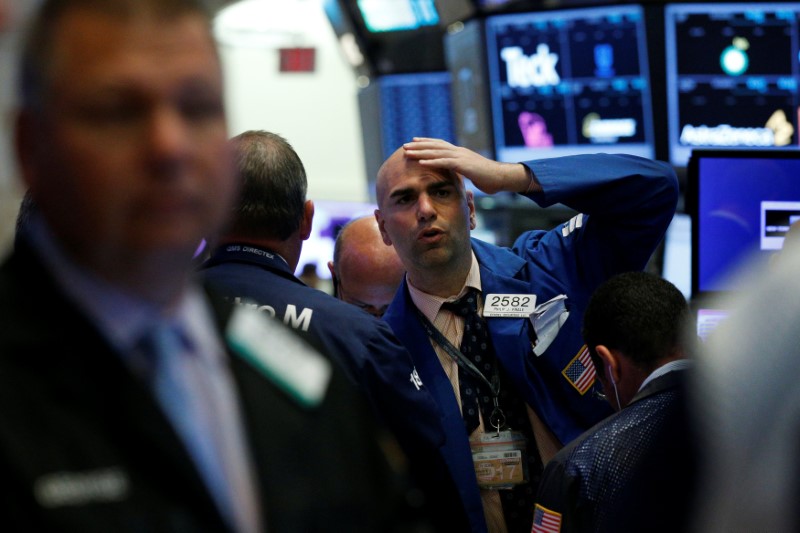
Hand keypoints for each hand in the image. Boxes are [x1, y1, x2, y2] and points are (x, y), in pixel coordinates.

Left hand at [403, 138, 531, 194]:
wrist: (502, 177)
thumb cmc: (489, 179)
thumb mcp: (472, 173)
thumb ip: (462, 172)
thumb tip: (456, 175)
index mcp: (460, 153)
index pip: (440, 145)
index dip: (426, 142)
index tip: (414, 142)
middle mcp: (459, 151)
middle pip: (435, 146)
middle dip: (418, 145)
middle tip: (404, 145)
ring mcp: (461, 156)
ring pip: (437, 152)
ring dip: (420, 152)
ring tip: (407, 152)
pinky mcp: (464, 164)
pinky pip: (444, 162)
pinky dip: (431, 161)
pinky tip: (420, 162)